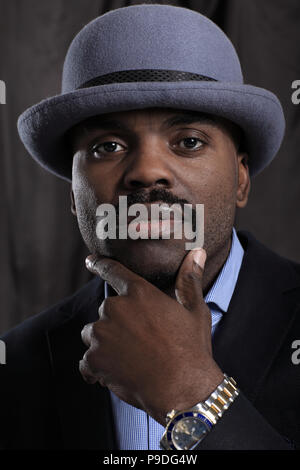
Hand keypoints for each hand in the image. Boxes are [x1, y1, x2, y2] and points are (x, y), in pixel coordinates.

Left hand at [79, 248, 223, 424]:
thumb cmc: (191, 348)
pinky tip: (113, 375)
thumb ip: (189, 280)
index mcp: (138, 293)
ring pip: (94, 334)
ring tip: (129, 358)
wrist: (183, 389)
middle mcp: (115, 308)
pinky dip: (96, 368)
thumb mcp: (194, 311)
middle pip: (106, 310)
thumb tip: (197, 252)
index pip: (113, 271)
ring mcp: (102, 334)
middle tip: (139, 341)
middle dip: (117, 323)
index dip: (100, 264)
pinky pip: (86, 361)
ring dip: (105, 344)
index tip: (90, 261)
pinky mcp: (94, 359)